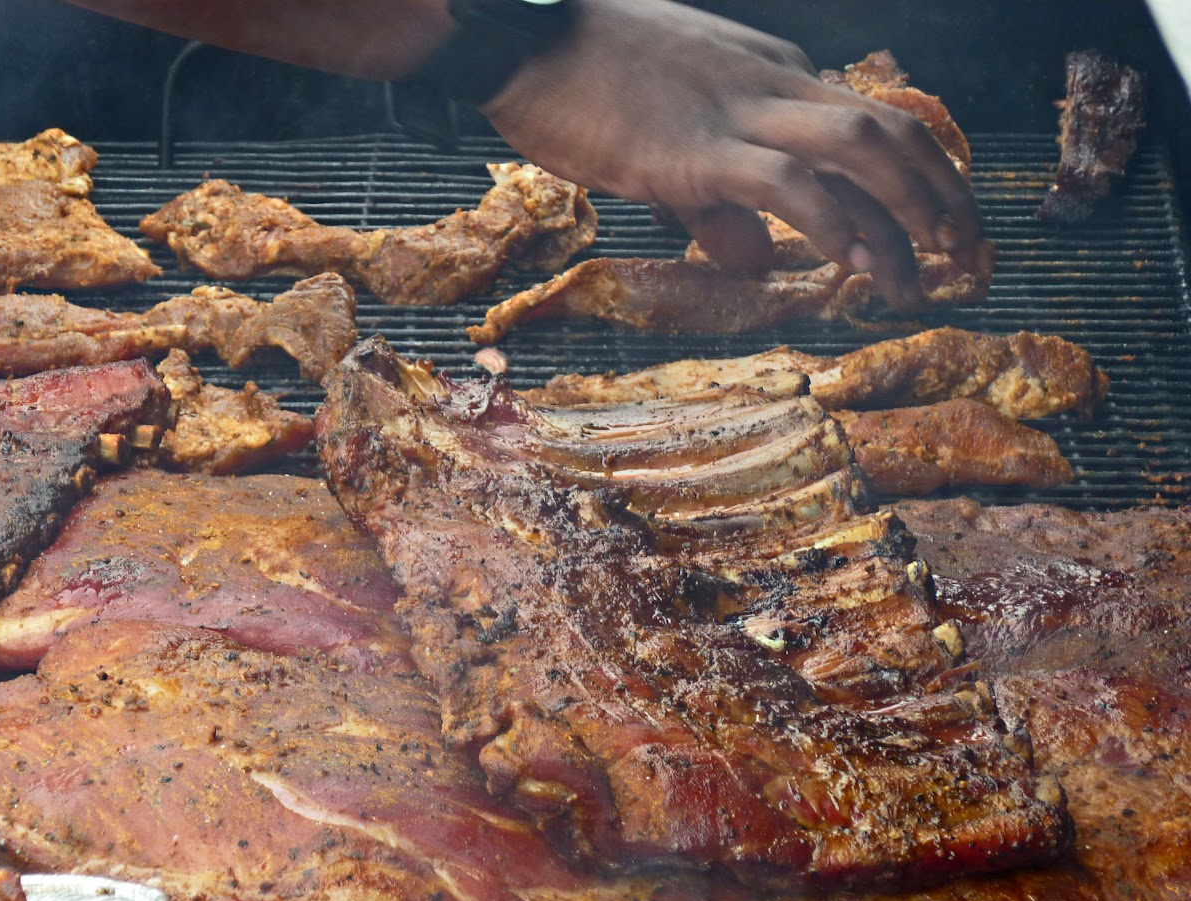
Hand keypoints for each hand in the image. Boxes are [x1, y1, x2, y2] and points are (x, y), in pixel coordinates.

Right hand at [481, 0, 987, 305]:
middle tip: (966, 252)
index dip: (911, 179)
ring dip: (909, 209)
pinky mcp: (700, 149)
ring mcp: (740, 111)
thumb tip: (751, 257)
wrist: (523, 42)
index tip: (932, 229)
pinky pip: (790, 183)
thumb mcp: (661, 140)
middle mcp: (772, 83)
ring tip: (929, 271)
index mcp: (766, 74)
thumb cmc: (579, 83)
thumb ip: (714, 201)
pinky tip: (857, 264)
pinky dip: (835, 223)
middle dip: (942, 193)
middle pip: (890, 129)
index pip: (861, 123)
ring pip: (862, 146)